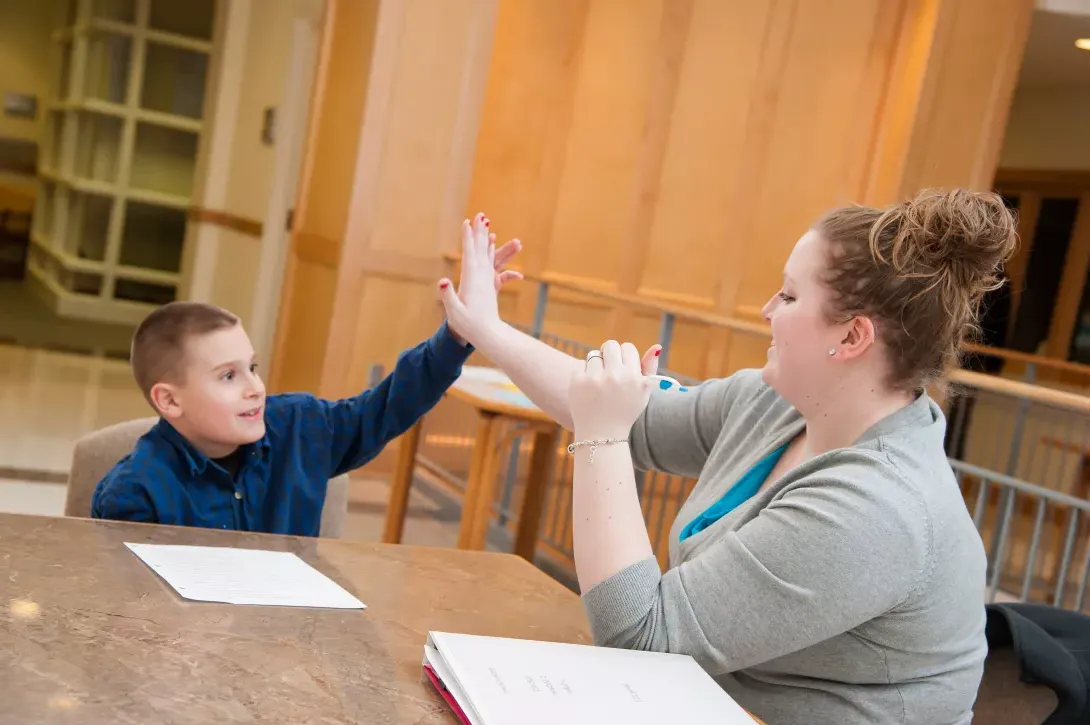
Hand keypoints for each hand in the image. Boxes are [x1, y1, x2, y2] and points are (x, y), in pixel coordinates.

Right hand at [438, 213, 522, 344]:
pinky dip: (490, 252)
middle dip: (479, 231)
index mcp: (472, 280)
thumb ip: (448, 296)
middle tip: (481, 215)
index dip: (468, 237)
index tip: (467, 222)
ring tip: (487, 225)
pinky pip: (490, 263)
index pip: (469, 254)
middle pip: (481, 249)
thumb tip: (442, 280)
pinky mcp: (489, 285)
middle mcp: (482, 277)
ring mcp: (487, 280)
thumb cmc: (469, 326)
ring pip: (487, 254)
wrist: (489, 335)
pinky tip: (491, 245)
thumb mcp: (454, 312)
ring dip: (486, 238)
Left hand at [569, 341, 661, 439]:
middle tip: (609, 369)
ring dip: (596, 364)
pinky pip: (581, 364)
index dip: (625, 356)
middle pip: (610, 345)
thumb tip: (656, 346)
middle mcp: (614, 376)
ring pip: (594, 354)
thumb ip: (650, 368)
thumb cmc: (625, 412)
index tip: (622, 367)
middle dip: (610, 354)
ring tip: (599, 381)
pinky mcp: (577, 382)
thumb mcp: (643, 392)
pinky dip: (584, 373)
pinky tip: (589, 388)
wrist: (602, 435)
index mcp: (633, 377)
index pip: (627, 347)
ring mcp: (594, 379)